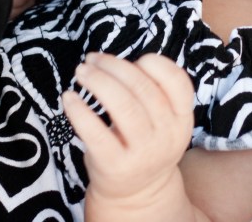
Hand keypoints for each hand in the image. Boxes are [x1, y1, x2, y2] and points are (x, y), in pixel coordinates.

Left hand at [63, 53, 195, 217]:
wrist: (137, 193)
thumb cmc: (144, 143)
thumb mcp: (163, 121)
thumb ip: (151, 92)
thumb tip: (115, 62)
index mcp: (182, 119)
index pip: (178, 82)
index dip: (156, 64)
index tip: (136, 59)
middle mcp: (166, 135)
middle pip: (143, 88)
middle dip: (115, 66)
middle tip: (93, 59)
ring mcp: (142, 152)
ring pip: (123, 106)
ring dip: (98, 81)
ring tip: (82, 72)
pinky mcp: (114, 165)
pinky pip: (95, 132)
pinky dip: (79, 111)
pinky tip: (69, 98)